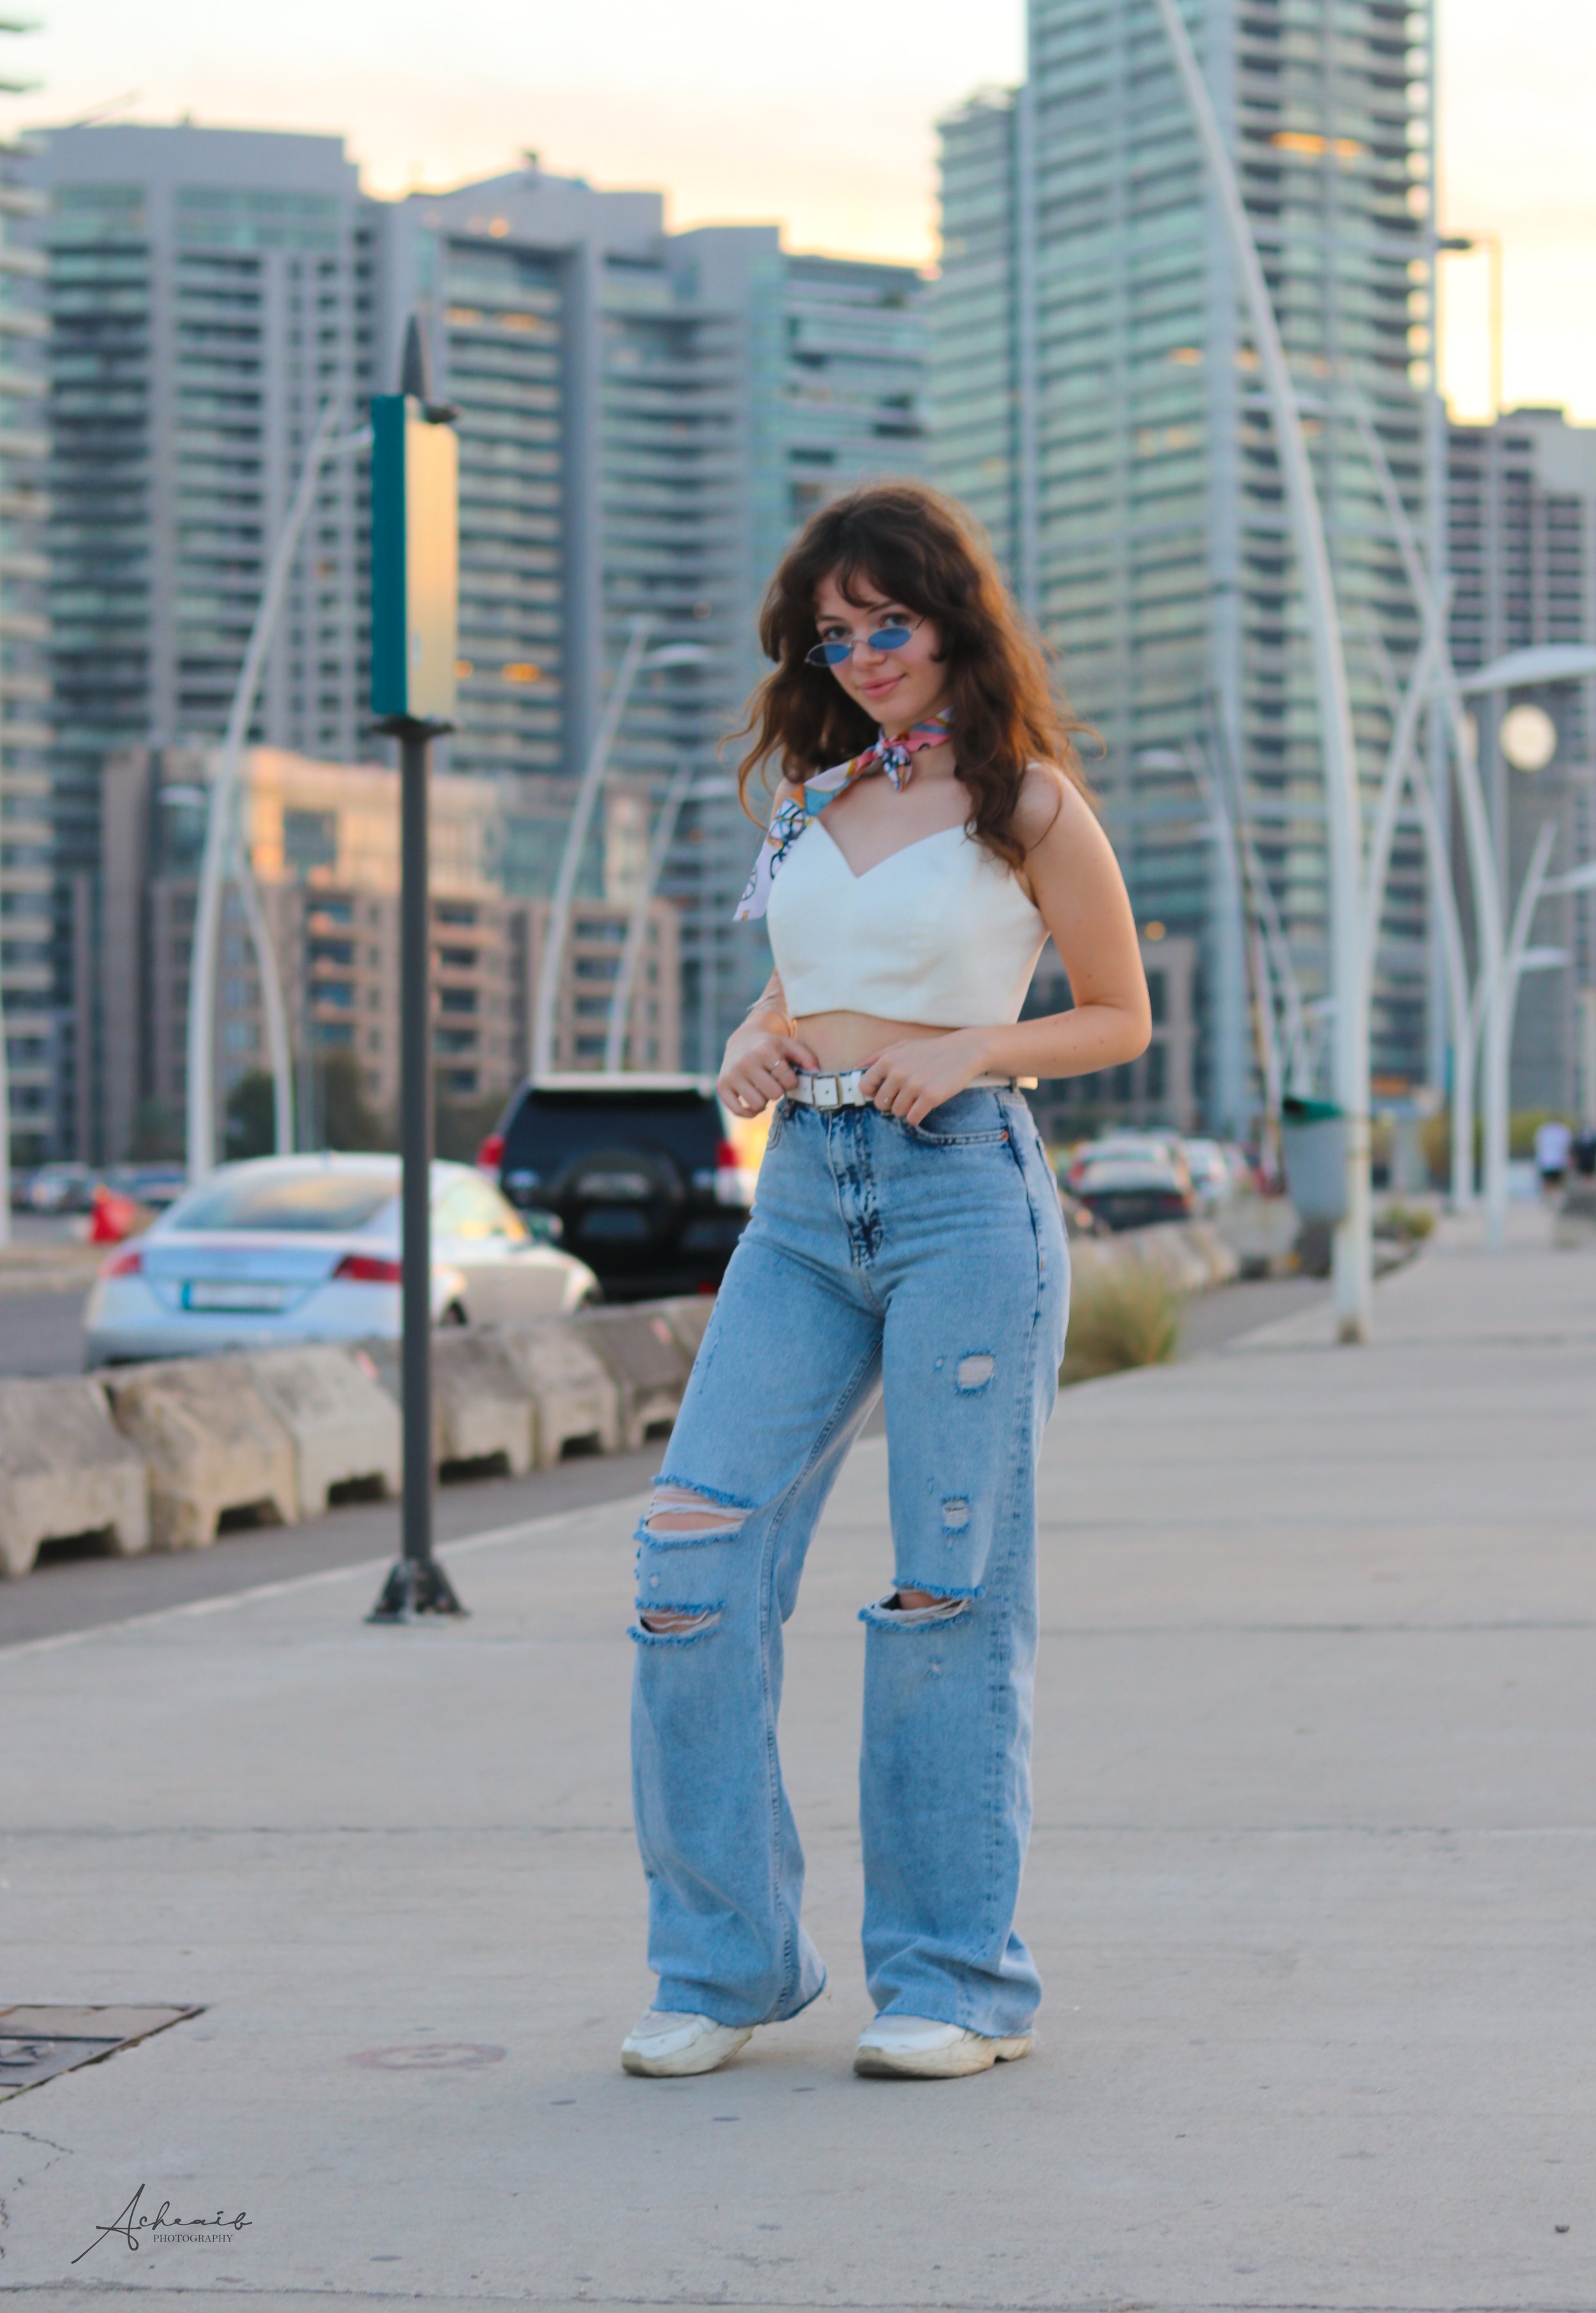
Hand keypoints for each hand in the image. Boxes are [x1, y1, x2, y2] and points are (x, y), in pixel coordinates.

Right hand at [717, 1021, 818, 1117]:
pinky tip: (754, 1103)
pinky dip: (749, 1112)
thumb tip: (817, 1074)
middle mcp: (746, 1062)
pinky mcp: (722, 1086)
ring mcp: (732, 1075)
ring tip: (763, 1089)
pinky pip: (738, 1111)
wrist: (742, 1041)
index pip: (788, 1080)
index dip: (790, 1081)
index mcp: (765, 1051)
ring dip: (764, 1101)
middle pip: (774, 1094)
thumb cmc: (771, 1047)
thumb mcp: (789, 1046)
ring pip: (757, 1104)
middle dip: (777, 1091)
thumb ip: (806, 1057)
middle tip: (773, 1082)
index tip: (785, 1075)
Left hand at [858, 1029, 992, 1126]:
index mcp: (888, 1060)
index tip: (884, 1091)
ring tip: (918, 1096)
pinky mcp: (930, 1098)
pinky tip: (925, 1105)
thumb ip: (878, 1056)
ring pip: (897, 1112)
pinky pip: (913, 1118)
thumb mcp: (902, 1046)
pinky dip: (917, 1115)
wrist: (965, 1051)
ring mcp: (914, 1086)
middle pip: (881, 1103)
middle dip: (891, 1102)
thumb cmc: (931, 1050)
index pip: (865, 1086)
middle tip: (906, 1094)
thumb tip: (857, 1068)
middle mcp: (898, 1073)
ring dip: (906, 1108)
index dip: (873, 1092)